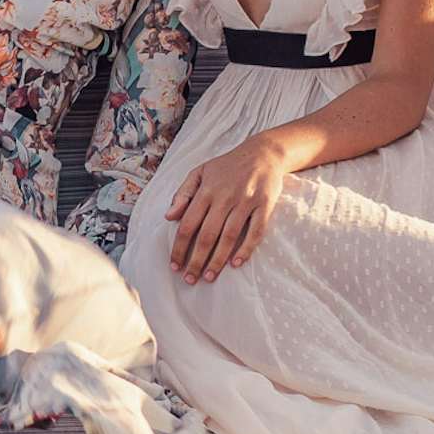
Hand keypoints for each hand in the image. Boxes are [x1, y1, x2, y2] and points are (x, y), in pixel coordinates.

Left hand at [163, 134, 293, 282]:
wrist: (263, 153)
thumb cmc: (227, 165)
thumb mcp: (200, 172)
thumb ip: (183, 194)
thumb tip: (168, 217)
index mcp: (206, 191)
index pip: (188, 224)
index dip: (179, 247)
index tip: (174, 266)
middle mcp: (225, 197)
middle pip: (207, 235)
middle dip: (196, 260)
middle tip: (189, 280)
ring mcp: (246, 201)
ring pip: (229, 236)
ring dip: (218, 260)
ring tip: (208, 277)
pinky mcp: (265, 205)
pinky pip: (256, 231)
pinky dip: (246, 248)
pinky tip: (236, 264)